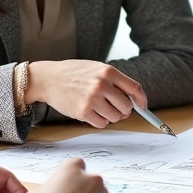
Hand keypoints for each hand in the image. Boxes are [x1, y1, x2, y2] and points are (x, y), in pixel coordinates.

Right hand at [27, 59, 143, 127]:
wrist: (49, 78)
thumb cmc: (74, 73)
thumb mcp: (97, 68)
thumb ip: (115, 81)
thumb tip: (133, 99)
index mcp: (108, 71)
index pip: (135, 88)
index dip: (141, 100)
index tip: (143, 106)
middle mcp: (102, 85)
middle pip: (127, 106)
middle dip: (123, 109)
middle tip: (114, 106)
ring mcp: (92, 99)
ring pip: (115, 117)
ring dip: (111, 115)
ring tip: (100, 107)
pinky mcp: (83, 112)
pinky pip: (102, 123)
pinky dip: (100, 120)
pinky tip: (91, 111)